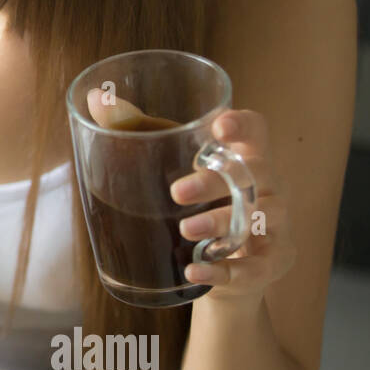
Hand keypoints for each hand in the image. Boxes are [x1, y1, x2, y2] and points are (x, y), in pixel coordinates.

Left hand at [86, 89, 295, 301]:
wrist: (224, 269)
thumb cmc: (197, 204)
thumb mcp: (168, 168)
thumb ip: (134, 131)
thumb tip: (94, 98)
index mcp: (245, 159)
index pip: (256, 131)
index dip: (243, 125)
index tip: (218, 125)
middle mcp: (268, 189)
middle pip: (255, 174)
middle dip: (217, 182)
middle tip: (176, 192)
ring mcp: (275, 227)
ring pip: (262, 219)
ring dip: (223, 224)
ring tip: (185, 231)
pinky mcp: (272, 264)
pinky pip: (254, 268)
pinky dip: (224, 271)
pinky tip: (195, 271)